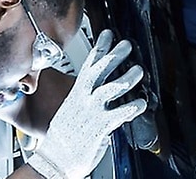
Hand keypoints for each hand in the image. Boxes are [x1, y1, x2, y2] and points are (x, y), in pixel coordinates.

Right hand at [25, 31, 147, 178]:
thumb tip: (97, 92)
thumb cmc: (63, 139)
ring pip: (109, 89)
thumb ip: (85, 99)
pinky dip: (131, 108)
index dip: (99, 48)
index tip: (108, 35)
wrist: (54, 161)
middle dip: (113, 55)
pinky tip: (141, 103)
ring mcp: (91, 112)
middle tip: (126, 45)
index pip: (88, 66)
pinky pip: (118, 115)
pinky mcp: (99, 128)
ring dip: (125, 78)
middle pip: (98, 71)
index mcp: (77, 94)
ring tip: (138, 70)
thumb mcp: (71, 111)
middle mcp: (83, 100)